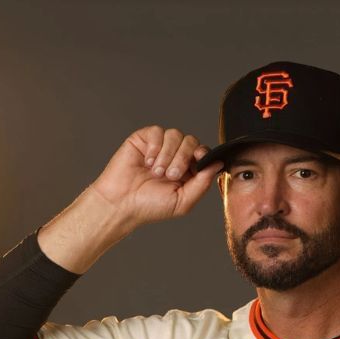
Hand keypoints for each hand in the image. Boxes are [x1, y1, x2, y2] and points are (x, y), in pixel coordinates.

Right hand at [89, 126, 221, 230]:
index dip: (203, 154)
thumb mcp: (183, 200)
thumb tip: (218, 164)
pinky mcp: (143, 140)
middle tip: (171, 175)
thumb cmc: (150, 206)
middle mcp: (175, 156)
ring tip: (157, 172)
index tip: (198, 162)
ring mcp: (159, 147)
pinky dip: (155, 147)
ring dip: (168, 155)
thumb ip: (203, 182)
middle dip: (183, 157)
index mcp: (188, 170)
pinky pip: (157, 131)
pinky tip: (148, 162)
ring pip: (175, 135)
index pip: (203, 152)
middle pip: (191, 141)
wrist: (121, 204)